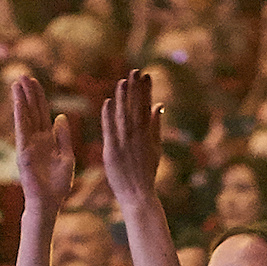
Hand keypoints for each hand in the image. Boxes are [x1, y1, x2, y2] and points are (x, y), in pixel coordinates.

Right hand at [12, 76, 75, 211]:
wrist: (49, 203)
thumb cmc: (58, 185)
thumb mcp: (67, 156)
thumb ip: (64, 137)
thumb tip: (60, 116)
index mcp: (48, 140)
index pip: (43, 113)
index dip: (39, 97)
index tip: (35, 81)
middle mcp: (36, 140)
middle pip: (32, 111)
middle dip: (28, 93)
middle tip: (23, 75)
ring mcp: (28, 145)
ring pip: (24, 117)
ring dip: (21, 100)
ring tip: (17, 82)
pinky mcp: (23, 153)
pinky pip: (21, 130)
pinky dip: (19, 116)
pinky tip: (17, 102)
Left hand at [98, 71, 164, 206]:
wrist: (137, 194)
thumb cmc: (146, 172)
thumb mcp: (155, 147)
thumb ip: (156, 125)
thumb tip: (159, 105)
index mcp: (148, 134)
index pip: (147, 107)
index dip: (146, 90)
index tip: (146, 75)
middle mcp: (137, 136)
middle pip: (136, 108)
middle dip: (136, 89)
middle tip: (135, 71)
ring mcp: (124, 143)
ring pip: (123, 116)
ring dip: (123, 98)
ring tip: (123, 81)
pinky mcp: (112, 151)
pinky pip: (109, 130)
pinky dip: (108, 116)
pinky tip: (107, 102)